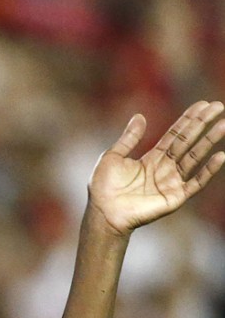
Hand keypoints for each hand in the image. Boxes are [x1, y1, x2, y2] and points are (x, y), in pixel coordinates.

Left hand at [89, 101, 224, 235]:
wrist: (103, 213)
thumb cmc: (103, 188)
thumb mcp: (112, 157)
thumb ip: (129, 138)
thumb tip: (140, 116)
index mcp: (151, 158)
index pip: (175, 135)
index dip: (188, 120)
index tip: (203, 104)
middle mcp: (164, 168)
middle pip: (187, 142)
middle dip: (202, 124)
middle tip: (218, 106)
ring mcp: (171, 182)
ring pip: (194, 157)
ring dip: (209, 141)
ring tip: (223, 125)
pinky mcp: (175, 197)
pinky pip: (196, 182)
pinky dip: (208, 170)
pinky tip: (221, 156)